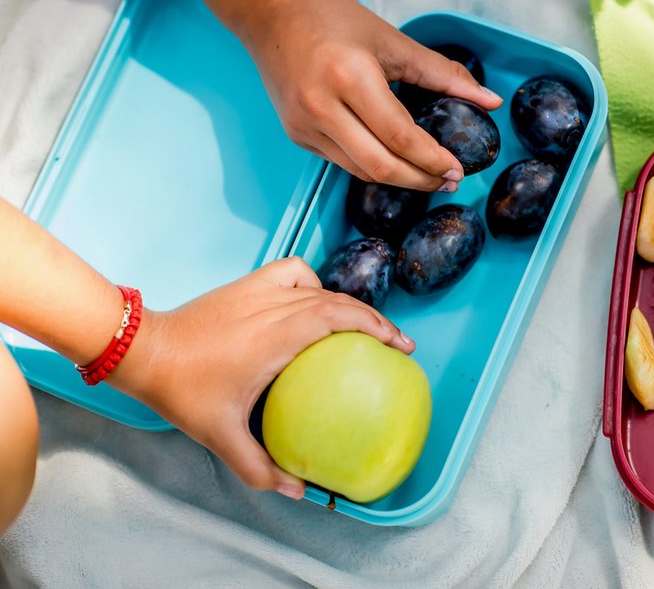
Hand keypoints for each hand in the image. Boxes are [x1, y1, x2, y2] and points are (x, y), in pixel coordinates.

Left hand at [110, 257, 414, 498]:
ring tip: (363, 324)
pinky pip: (293, 272)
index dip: (376, 327)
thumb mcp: (220, 435)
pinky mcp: (248, 284)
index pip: (339, 319)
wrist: (145, 349)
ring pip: (320, 288)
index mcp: (277, 338)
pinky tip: (313, 299)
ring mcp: (260, 290)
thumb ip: (259, 466)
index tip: (399, 346)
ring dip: (348, 303)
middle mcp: (275, 308)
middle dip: (375, 320)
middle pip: (339, 303)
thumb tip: (296, 490)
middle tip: (397, 343)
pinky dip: (311, 281)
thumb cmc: (183, 390)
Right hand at [241, 0, 502, 191]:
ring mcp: (304, 126)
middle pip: (381, 167)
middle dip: (421, 180)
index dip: (433, 160)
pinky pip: (342, 162)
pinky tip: (394, 161)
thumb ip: (443, 75)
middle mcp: (321, 107)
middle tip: (449, 181)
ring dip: (399, 179)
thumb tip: (490, 101)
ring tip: (428, 175)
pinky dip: (372, 166)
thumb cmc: (331, 17)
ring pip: (361, 171)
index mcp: (349, 77)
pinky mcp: (296, 135)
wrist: (268, 9)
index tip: (459, 170)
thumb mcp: (392, 40)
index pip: (400, 137)